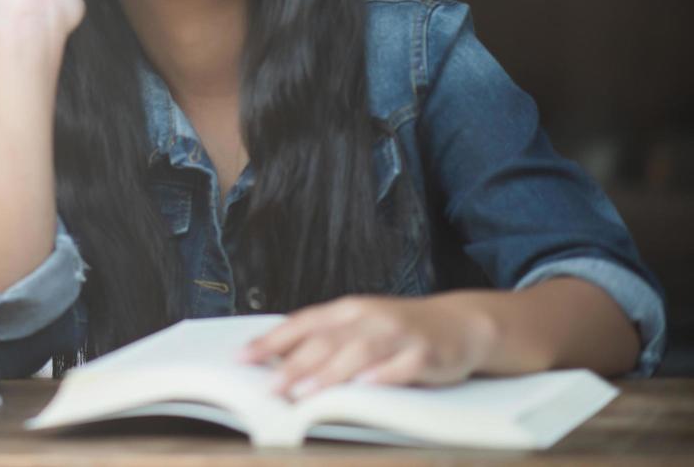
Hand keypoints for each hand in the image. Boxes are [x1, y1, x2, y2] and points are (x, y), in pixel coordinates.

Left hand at [239, 295, 497, 399]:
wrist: (460, 323)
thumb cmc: (399, 330)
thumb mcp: (360, 326)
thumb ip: (325, 340)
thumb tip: (277, 361)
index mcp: (348, 310)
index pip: (302, 323)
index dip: (271, 340)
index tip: (242, 357)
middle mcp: (369, 317)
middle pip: (326, 341)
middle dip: (295, 365)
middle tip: (271, 387)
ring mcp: (398, 334)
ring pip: (359, 352)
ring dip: (331, 373)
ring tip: (307, 392)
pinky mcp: (426, 353)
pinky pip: (403, 366)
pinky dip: (384, 376)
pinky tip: (367, 387)